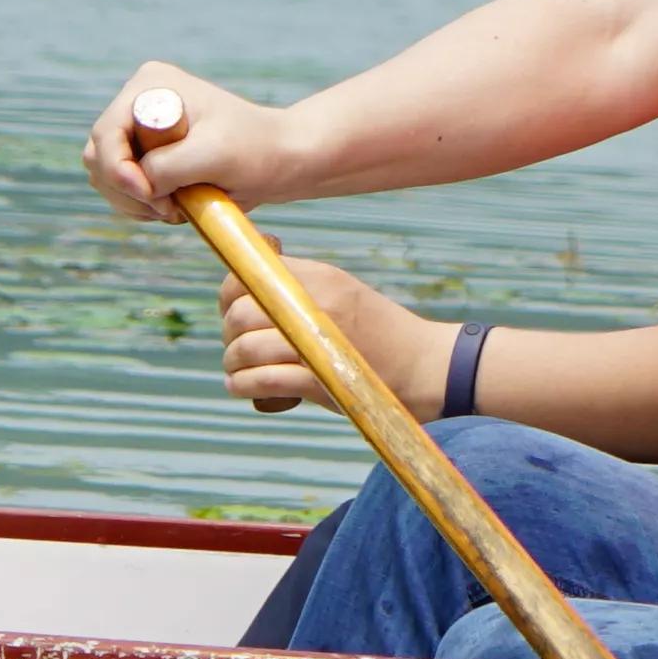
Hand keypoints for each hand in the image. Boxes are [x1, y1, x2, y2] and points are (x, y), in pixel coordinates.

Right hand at [89, 71, 290, 223]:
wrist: (282, 160)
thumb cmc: (255, 149)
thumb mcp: (211, 156)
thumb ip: (166, 167)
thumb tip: (139, 184)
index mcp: (151, 86)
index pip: (106, 133)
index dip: (119, 169)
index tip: (150, 194)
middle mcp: (139, 103)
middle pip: (99, 157)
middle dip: (128, 189)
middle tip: (167, 205)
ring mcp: (141, 132)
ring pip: (106, 178)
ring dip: (136, 202)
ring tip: (176, 206)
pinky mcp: (148, 157)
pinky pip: (123, 191)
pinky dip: (142, 207)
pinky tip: (175, 207)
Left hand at [210, 253, 435, 419]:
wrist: (429, 367)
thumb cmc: (382, 336)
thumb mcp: (344, 295)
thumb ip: (301, 289)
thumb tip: (248, 292)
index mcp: (321, 277)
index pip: (251, 272)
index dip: (229, 293)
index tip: (231, 311)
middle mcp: (316, 303)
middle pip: (242, 311)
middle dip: (229, 333)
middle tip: (235, 348)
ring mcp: (318, 341)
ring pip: (247, 346)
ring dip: (233, 362)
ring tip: (236, 370)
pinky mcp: (321, 378)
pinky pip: (264, 379)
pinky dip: (243, 385)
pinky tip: (240, 386)